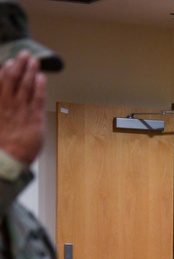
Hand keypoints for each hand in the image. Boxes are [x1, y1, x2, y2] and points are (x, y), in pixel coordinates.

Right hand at [0, 51, 46, 165]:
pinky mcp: (34, 120)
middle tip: (24, 53)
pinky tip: (41, 77)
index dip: (5, 70)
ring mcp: (21, 111)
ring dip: (30, 72)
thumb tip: (4, 94)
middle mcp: (8, 105)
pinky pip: (37, 100)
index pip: (1, 83)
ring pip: (25, 87)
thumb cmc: (2, 144)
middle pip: (13, 80)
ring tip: (34, 60)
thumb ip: (1, 106)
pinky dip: (39, 87)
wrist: (7, 160)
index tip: (9, 60)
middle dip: (19, 65)